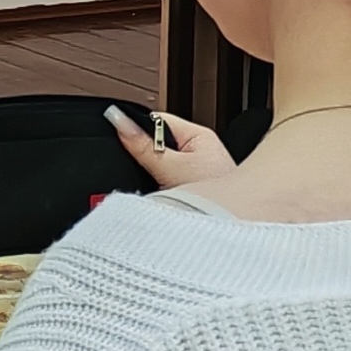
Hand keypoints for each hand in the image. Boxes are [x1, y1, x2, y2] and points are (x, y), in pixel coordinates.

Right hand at [106, 106, 236, 188]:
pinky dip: (160, 188)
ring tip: (153, 186)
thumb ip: (145, 147)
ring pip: (161, 164)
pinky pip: (167, 182)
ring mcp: (196, 172)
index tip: (119, 137)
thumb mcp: (172, 170)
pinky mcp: (192, 190)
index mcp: (198, 137)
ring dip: (152, 173)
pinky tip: (161, 197)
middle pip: (158, 142)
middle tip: (138, 168)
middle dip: (143, 153)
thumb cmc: (217, 201)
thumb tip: (120, 121)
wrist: (231, 229)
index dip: (136, 128)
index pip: (157, 120)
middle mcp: (199, 151)